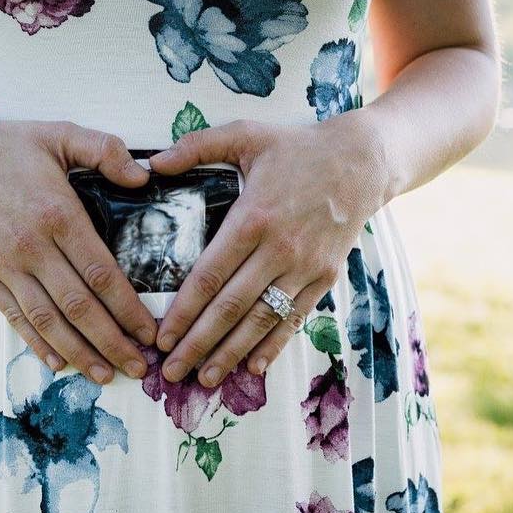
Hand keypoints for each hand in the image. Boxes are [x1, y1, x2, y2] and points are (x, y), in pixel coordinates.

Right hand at [0, 115, 157, 383]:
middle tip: (139, 367)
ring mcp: (4, 264)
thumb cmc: (9, 146)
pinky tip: (60, 362)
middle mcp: (31, 246)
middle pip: (79, 306)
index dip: (128, 308)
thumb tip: (145, 175)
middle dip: (112, 342)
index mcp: (58, 214)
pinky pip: (15, 317)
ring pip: (47, 320)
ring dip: (79, 353)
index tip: (150, 331)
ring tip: (107, 375)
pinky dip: (37, 343)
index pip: (101, 273)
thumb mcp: (61, 133)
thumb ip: (105, 150)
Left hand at [148, 111, 391, 386]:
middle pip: (230, 307)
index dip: (183, 310)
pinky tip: (253, 367)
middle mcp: (279, 249)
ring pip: (261, 320)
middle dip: (198, 344)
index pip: (209, 275)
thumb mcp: (245, 134)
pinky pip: (294, 317)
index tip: (161, 337)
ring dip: (231, 353)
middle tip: (171, 373)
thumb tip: (151, 165)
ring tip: (205, 378)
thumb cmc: (296, 148)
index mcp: (253, 217)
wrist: (362, 161)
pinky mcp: (324, 277)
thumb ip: (195, 147)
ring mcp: (305, 267)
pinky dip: (274, 345)